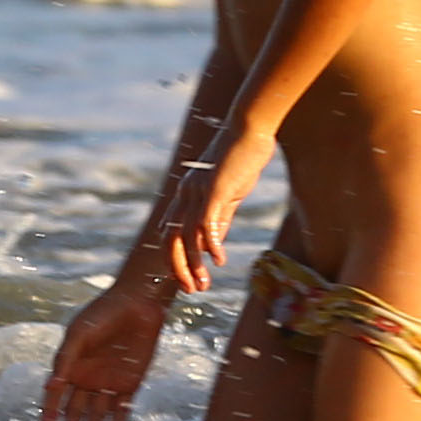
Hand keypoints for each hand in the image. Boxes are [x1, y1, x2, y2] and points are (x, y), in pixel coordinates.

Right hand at [39, 278, 172, 420]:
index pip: (56, 396)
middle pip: (75, 408)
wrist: (138, 305)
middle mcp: (87, 378)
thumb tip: (52, 386)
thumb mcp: (78, 335)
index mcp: (71, 367)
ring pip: (97, 413)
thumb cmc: (102, 315)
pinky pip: (121, 411)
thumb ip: (65, 360)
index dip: (50, 413)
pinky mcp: (129, 385)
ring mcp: (108, 383)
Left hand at [160, 122, 275, 294]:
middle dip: (179, 268)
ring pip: (186, 236)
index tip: (186, 279)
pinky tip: (218, 260)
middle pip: (171, 240)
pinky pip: (206, 222)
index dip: (175, 259)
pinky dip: (210, 244)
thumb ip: (219, 219)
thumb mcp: (227, 195)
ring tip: (203, 284)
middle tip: (191, 290)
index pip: (171, 234)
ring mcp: (197, 192)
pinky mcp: (213, 189)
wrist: (249, 130)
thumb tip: (212, 245)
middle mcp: (185, 195)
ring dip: (193, 264)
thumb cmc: (240, 159)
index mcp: (186, 196)